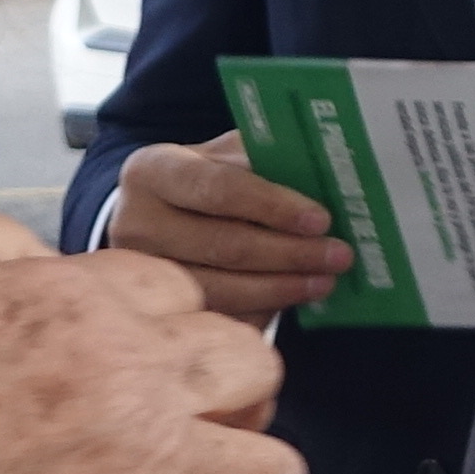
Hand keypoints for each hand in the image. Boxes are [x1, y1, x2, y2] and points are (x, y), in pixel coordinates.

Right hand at [116, 131, 357, 319]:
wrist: (155, 219)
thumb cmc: (202, 182)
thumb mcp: (222, 156)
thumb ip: (261, 159)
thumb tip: (324, 177)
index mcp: (152, 171)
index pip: (215, 187)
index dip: (271, 205)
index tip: (320, 219)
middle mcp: (136, 223)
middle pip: (223, 244)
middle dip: (289, 253)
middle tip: (338, 255)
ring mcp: (144, 275)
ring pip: (223, 289)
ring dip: (282, 287)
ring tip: (325, 280)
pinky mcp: (160, 310)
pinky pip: (220, 318)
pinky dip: (263, 310)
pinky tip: (293, 299)